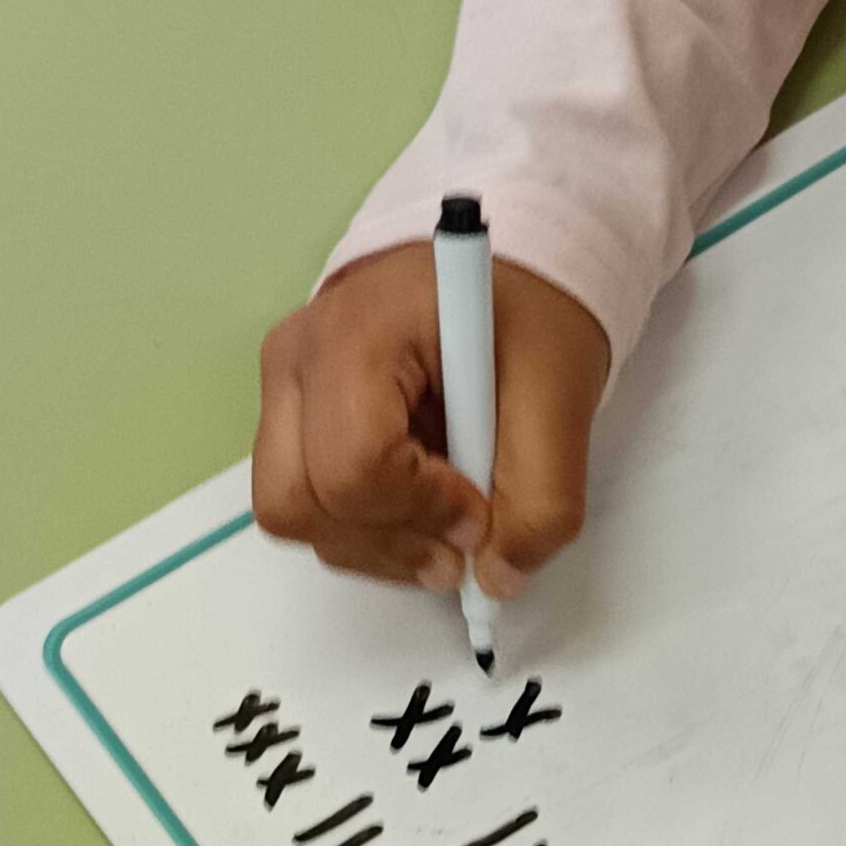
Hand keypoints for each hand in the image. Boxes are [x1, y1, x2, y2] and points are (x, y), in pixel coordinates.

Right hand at [253, 245, 608, 593]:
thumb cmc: (524, 310)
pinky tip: (421, 499)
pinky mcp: (294, 414)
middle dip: (386, 543)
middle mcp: (298, 357)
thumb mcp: (559, 396)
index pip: (354, 465)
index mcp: (358, 333)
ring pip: (294, 513)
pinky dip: (365, 525)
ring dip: (377, 542)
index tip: (482, 508)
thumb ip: (540, 499)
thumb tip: (498, 576)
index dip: (422, 510)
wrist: (499, 269)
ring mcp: (285, 386)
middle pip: (299, 502)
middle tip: (460, 541)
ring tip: (446, 516)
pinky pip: (305, 500)